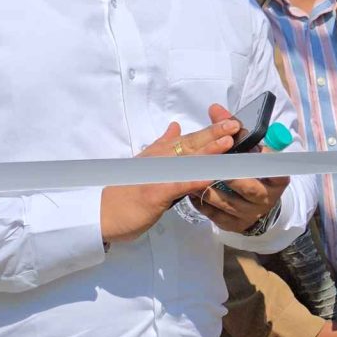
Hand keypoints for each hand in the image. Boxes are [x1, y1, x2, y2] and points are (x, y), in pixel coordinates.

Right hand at [99, 118, 239, 243]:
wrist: (101, 213)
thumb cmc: (124, 193)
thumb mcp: (145, 165)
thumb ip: (161, 147)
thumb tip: (175, 127)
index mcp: (158, 154)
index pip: (187, 140)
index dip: (209, 131)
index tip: (230, 122)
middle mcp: (158, 161)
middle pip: (189, 145)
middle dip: (214, 133)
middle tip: (235, 124)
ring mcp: (157, 176)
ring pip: (187, 161)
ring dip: (208, 151)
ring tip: (228, 141)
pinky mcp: (155, 193)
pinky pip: (179, 185)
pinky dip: (195, 179)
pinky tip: (212, 174)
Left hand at [189, 102, 287, 233]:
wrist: (255, 206)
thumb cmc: (250, 171)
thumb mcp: (248, 150)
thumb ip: (231, 129)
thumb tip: (215, 109)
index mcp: (276, 179)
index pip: (275, 169)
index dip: (264, 158)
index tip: (252, 148)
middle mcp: (265, 197)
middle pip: (248, 186)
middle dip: (228, 173)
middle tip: (211, 161)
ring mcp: (249, 214)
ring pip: (226, 200)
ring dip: (207, 186)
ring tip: (191, 173)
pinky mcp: (233, 225)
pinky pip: (214, 213)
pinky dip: (201, 201)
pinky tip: (191, 189)